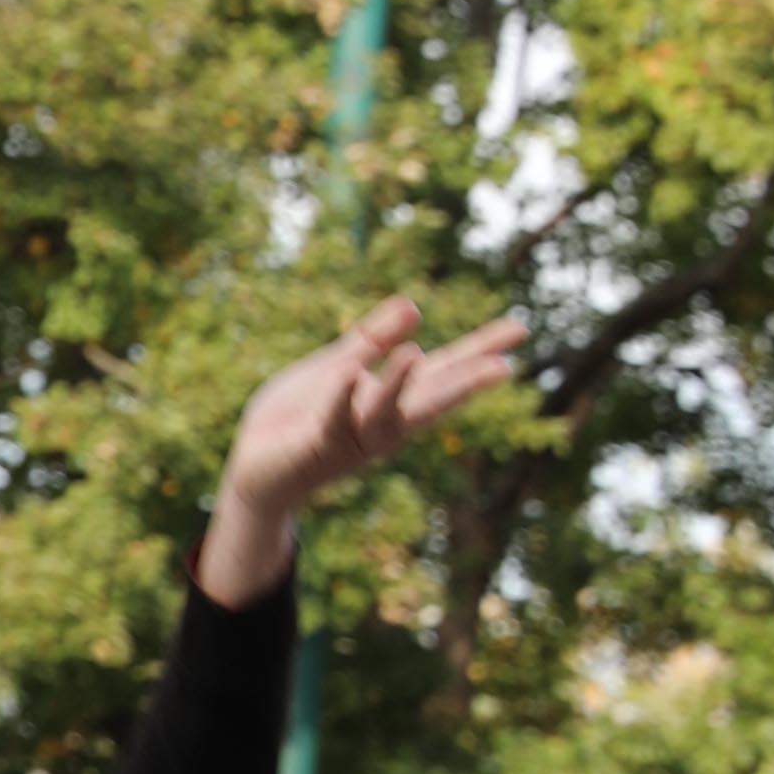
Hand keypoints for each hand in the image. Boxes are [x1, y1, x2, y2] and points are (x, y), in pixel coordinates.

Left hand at [198, 294, 525, 604]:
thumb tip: (413, 304)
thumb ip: (371, 339)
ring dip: (398, 386)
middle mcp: (382, 424)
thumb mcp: (338, 367)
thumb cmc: (299, 418)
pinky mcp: (317, 447)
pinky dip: (340, 400)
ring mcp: (352, 438)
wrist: (255, 469)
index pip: (443, 371)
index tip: (518, 330)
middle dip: (465, 384)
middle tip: (505, 366)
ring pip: (383, 414)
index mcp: (391, 399)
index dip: (479, 350)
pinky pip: (331, 421)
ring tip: (415, 354)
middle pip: (430, 400)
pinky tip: (349, 376)